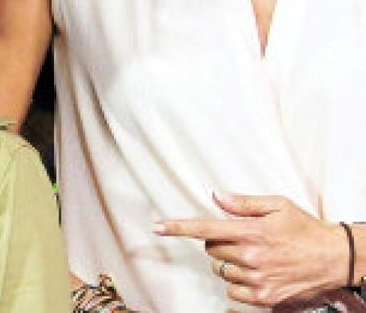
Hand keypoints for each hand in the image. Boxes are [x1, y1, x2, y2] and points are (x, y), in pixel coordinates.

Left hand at [155, 192, 345, 306]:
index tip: (157, 226)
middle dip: (218, 243)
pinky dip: (238, 284)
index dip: (178, 228)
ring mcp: (257, 278)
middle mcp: (251, 256)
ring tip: (255, 257)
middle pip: (210, 250)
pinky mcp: (264, 297)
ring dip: (230, 263)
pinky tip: (255, 274)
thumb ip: (243, 203)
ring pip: (221, 270)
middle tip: (240, 239)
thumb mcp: (277, 206)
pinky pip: (232, 291)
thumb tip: (216, 195)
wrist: (335, 258)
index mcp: (251, 232)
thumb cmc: (306, 230)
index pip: (205, 228)